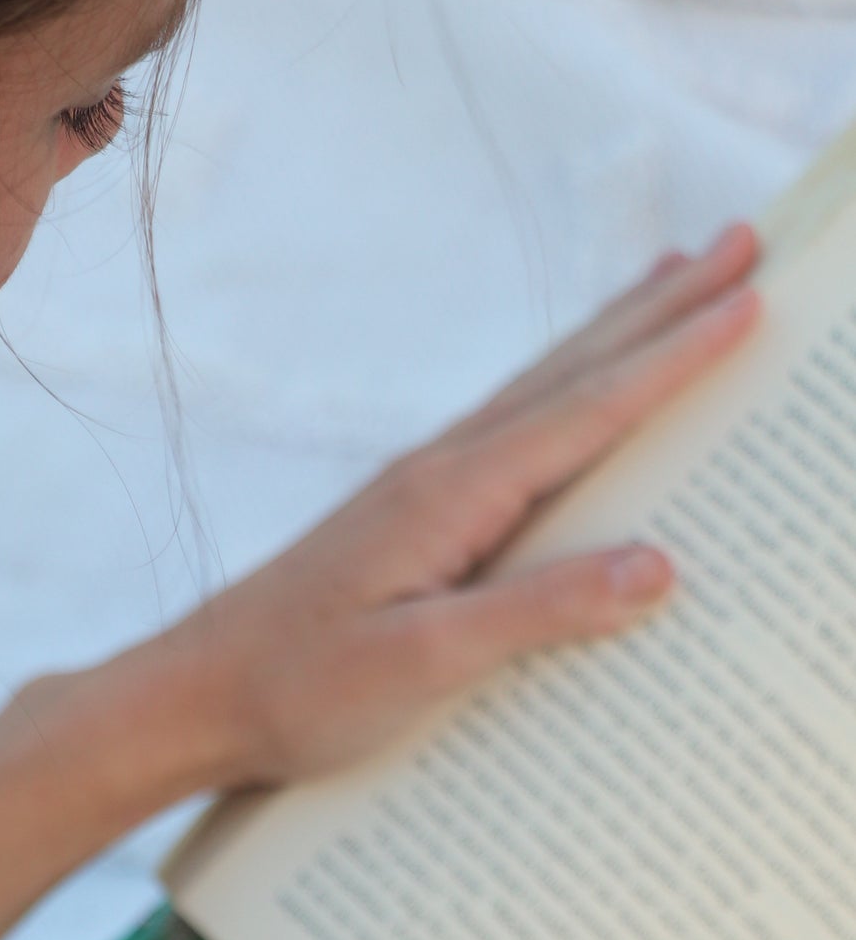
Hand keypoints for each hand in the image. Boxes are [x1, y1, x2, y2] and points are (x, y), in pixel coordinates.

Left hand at [101, 222, 761, 795]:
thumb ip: (537, 613)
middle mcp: (439, 472)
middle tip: (741, 242)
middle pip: (573, 372)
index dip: (675, 358)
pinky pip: (509, 432)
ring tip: (673, 279)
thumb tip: (657, 568)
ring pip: (540, 390)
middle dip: (662, 311)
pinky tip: (566, 394)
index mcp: (453, 497)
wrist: (191, 697)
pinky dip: (560, 392)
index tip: (748, 300)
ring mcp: (420, 490)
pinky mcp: (404, 520)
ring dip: (614, 335)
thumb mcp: (421, 665)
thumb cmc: (296, 691)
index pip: (589, 411)